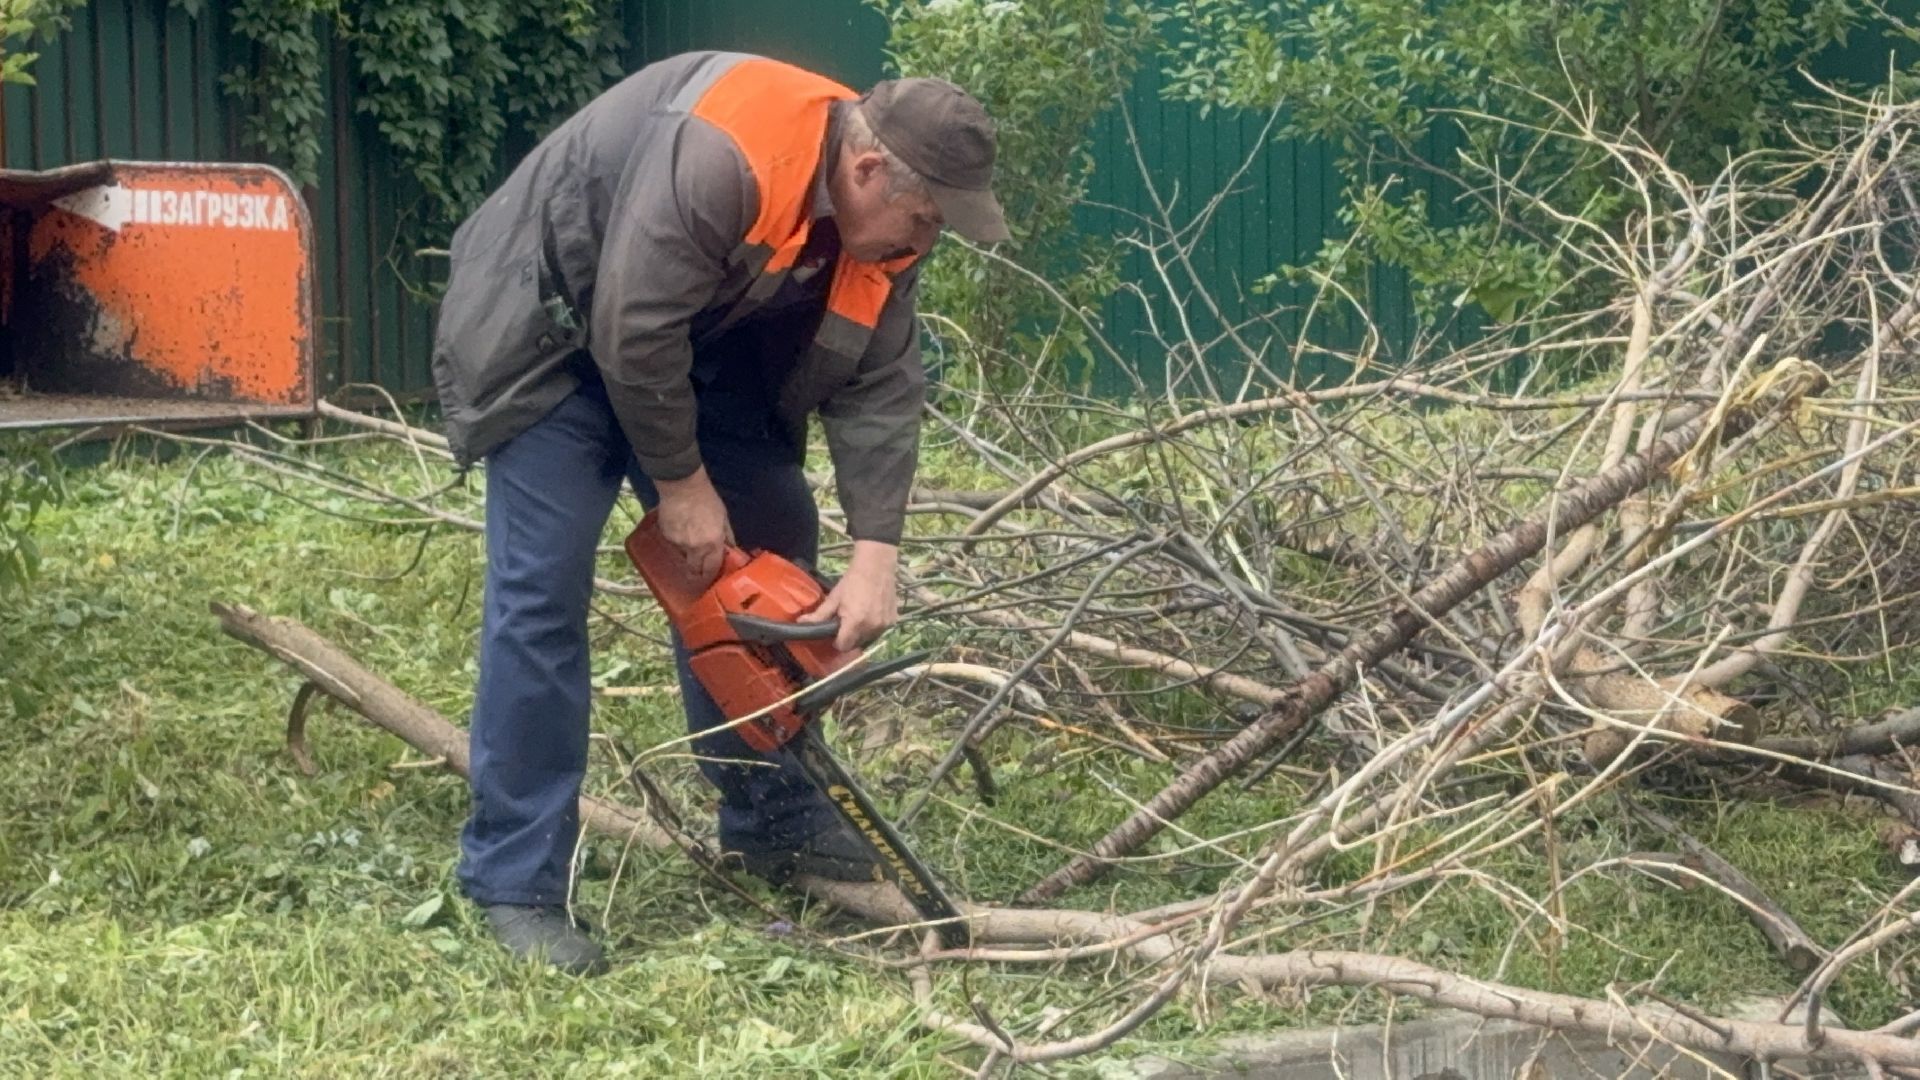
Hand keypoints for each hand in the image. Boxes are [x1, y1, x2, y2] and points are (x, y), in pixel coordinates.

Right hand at [655, 467, 731, 582]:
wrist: (682, 486)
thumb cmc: (706, 499)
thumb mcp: (723, 517)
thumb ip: (727, 536)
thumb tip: (731, 549)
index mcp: (712, 544)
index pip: (712, 569)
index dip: (711, 575)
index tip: (711, 576)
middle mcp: (695, 548)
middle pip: (695, 569)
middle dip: (697, 571)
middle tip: (699, 567)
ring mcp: (679, 543)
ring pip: (684, 556)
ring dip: (688, 551)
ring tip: (690, 535)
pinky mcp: (667, 536)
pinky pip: (674, 544)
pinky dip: (678, 539)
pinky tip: (680, 526)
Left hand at [799, 541, 898, 651]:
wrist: (876, 566)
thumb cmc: (852, 580)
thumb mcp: (834, 598)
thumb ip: (819, 615)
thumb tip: (800, 624)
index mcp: (855, 622)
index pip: (843, 646)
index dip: (836, 641)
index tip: (835, 632)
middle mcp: (871, 627)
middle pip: (855, 644)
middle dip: (849, 637)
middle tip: (845, 622)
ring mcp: (884, 625)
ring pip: (868, 639)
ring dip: (862, 633)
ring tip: (859, 616)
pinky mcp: (892, 621)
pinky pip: (879, 631)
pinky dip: (873, 627)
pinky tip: (870, 613)